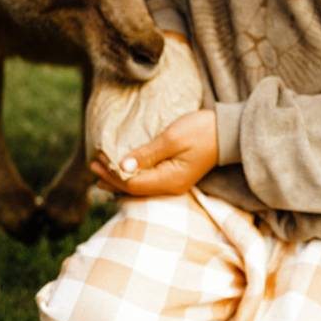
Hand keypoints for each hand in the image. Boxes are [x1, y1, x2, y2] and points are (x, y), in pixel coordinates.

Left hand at [90, 109, 217, 196]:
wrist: (229, 132)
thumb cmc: (202, 131)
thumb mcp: (172, 139)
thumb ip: (147, 154)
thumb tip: (123, 167)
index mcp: (170, 180)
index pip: (133, 184)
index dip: (112, 175)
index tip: (96, 161)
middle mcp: (171, 186)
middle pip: (134, 189)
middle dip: (112, 178)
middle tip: (92, 165)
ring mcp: (175, 182)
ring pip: (141, 187)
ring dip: (120, 179)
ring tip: (101, 171)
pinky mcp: (176, 175)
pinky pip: (149, 181)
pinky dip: (133, 176)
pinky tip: (124, 171)